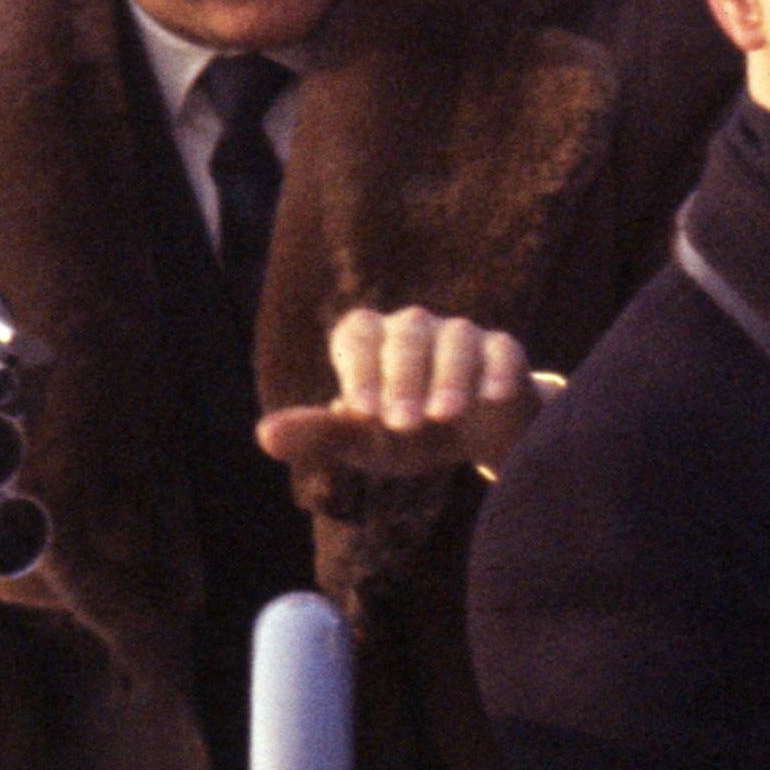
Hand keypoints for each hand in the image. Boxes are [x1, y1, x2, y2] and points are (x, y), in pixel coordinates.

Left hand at [256, 306, 543, 476]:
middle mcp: (415, 328)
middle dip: (403, 378)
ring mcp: (462, 334)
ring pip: (456, 338)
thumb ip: (320, 436)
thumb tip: (265, 436)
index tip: (363, 413)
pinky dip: (498, 371)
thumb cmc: (409, 435)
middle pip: (406, 335)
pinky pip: (501, 349)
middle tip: (403, 424)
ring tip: (445, 415)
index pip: (358, 333)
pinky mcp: (504, 350)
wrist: (477, 440)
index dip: (359, 368)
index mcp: (372, 340)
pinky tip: (492, 397)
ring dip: (449, 376)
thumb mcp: (365, 441)